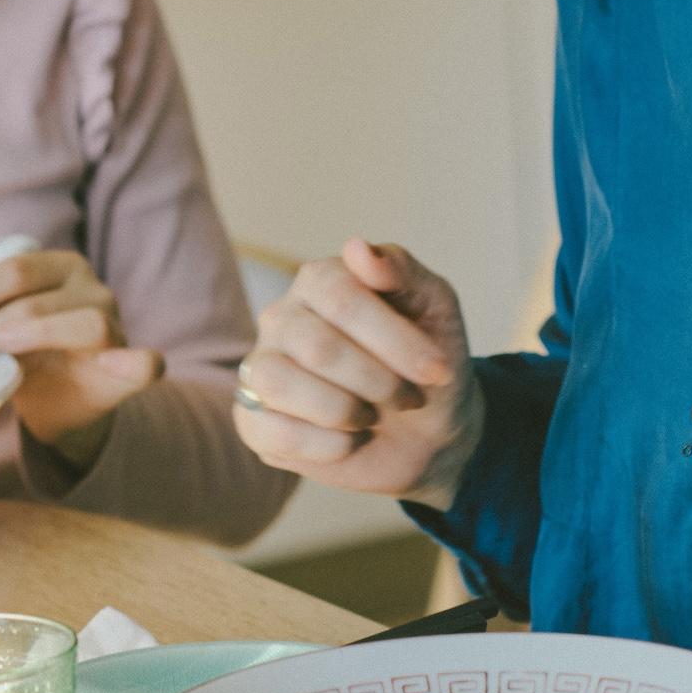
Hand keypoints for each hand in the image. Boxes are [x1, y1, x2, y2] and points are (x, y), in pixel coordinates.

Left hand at [0, 246, 161, 462]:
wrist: (56, 403)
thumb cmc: (23, 351)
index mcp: (60, 268)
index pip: (16, 268)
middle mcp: (94, 290)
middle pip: (39, 298)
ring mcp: (117, 329)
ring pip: (88, 323)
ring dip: (40, 335)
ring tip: (5, 352)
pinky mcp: (131, 371)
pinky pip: (146, 364)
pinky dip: (136, 363)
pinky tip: (114, 365)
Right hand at [232, 238, 482, 506]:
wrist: (430, 433)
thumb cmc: (426, 362)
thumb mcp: (435, 308)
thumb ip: (401, 269)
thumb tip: (357, 247)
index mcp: (319, 280)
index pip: (341, 296)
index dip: (393, 338)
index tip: (437, 369)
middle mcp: (281, 318)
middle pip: (317, 347)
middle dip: (378, 382)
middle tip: (408, 398)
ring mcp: (261, 368)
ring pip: (279, 383)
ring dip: (346, 411)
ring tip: (371, 417)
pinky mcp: (254, 421)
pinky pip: (273, 431)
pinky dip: (327, 445)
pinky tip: (351, 440)